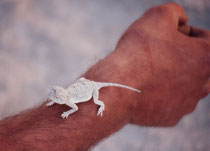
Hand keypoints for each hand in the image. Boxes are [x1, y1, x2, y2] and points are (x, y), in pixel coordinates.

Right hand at [113, 2, 209, 125]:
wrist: (118, 87)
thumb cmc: (139, 52)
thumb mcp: (158, 16)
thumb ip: (176, 12)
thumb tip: (181, 21)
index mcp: (207, 58)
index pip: (205, 39)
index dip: (186, 32)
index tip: (169, 35)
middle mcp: (203, 85)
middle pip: (197, 64)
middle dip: (181, 55)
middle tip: (160, 52)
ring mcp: (187, 104)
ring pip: (184, 85)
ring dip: (172, 75)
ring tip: (151, 70)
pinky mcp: (171, 117)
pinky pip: (169, 101)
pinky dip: (160, 93)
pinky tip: (146, 87)